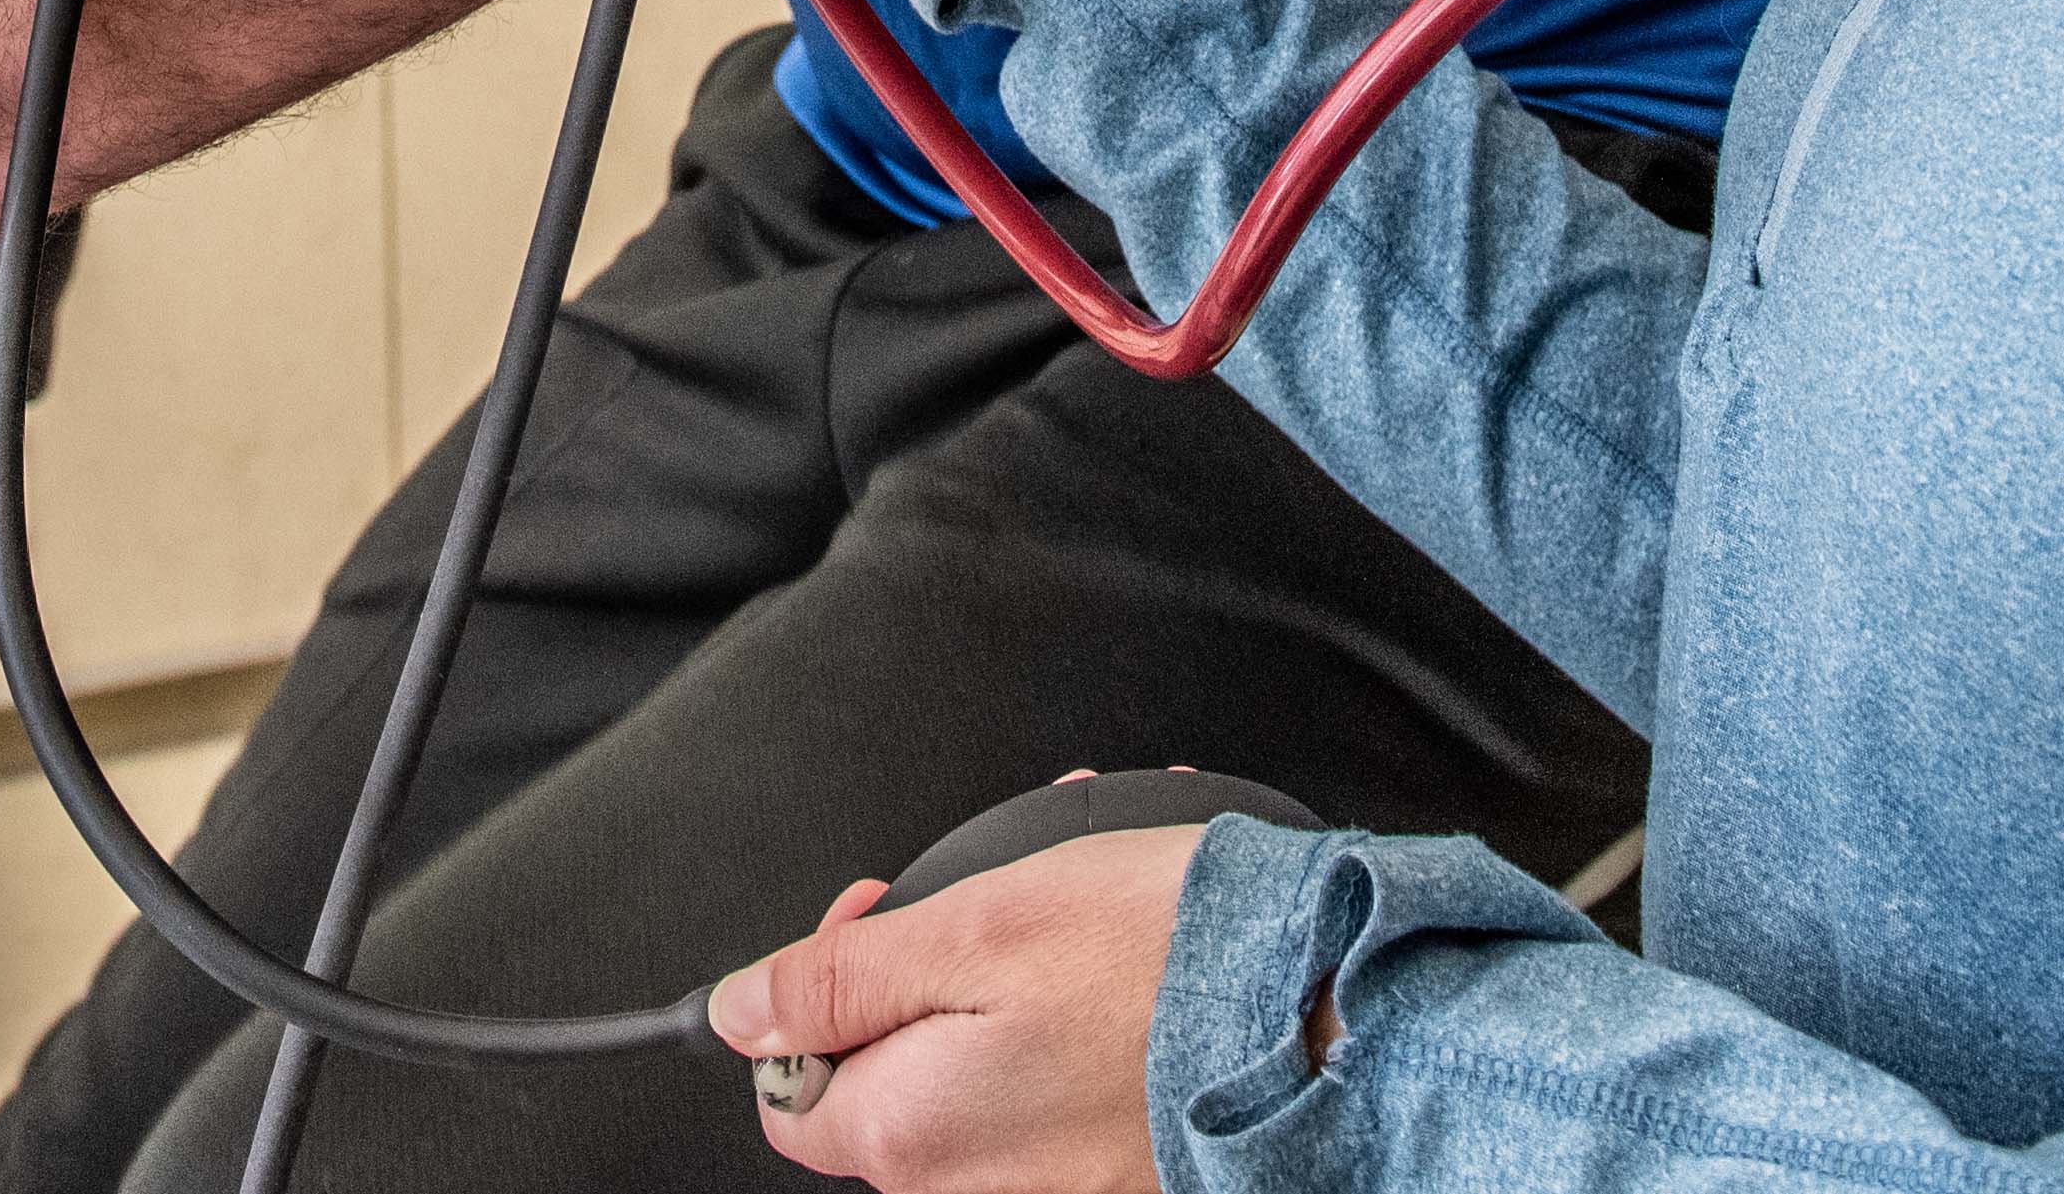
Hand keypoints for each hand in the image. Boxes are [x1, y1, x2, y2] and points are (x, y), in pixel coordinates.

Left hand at [708, 818, 1203, 1191]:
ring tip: (1079, 901)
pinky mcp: (1116, 1174)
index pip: (791, 1093)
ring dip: (1007, 978)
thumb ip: (834, 980)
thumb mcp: (969, 927)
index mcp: (909, 1133)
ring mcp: (1052, 1188)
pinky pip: (1057, 1094)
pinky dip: (1074, 1022)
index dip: (815, 995)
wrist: (1327, 1009)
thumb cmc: (1161, 959)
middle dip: (925, 969)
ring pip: (980, 1072)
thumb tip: (736, 1012)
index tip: (875, 923)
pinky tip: (1123, 958)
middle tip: (989, 898)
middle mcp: (973, 1187)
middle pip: (890, 1080)